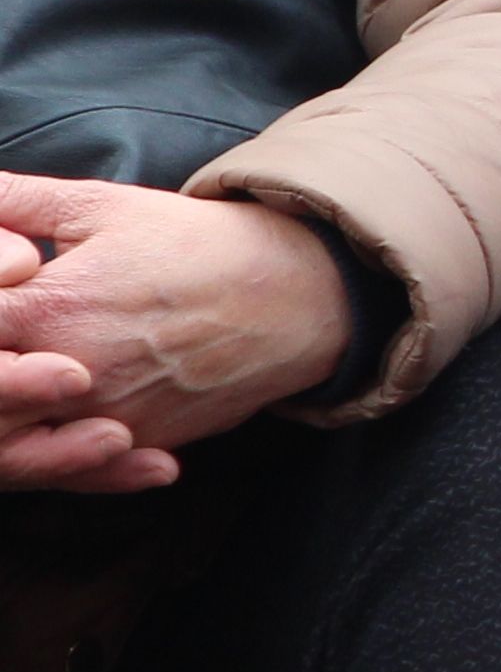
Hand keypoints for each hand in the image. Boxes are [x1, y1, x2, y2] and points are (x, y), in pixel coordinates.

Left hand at [0, 182, 357, 491]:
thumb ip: (17, 202)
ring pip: (15, 447)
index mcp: (48, 307)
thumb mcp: (103, 206)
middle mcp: (69, 373)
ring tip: (29, 391)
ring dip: (10, 426)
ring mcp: (104, 417)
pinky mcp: (139, 444)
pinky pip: (73, 470)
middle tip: (6, 360)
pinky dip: (56, 455)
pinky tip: (60, 426)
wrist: (299, 294)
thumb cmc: (197, 245)